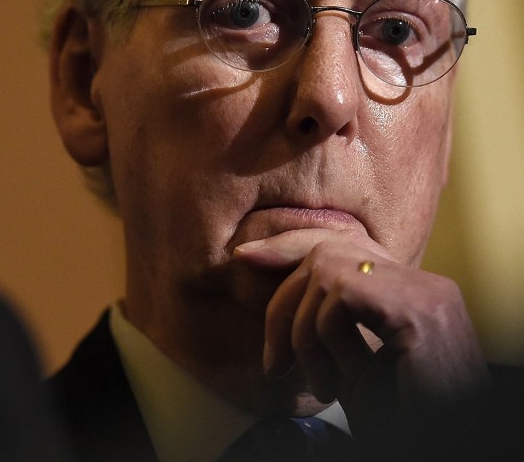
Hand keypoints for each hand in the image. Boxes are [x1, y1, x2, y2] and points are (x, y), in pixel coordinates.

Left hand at [233, 230, 489, 435]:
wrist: (442, 440)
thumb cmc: (400, 414)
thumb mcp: (351, 365)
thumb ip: (323, 324)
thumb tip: (270, 293)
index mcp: (412, 289)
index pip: (341, 245)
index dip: (288, 248)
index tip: (243, 257)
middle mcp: (423, 282)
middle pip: (324, 253)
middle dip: (282, 304)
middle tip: (274, 365)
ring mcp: (424, 291)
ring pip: (324, 277)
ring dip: (305, 338)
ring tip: (325, 388)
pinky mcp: (418, 310)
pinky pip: (341, 299)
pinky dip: (328, 342)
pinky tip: (352, 380)